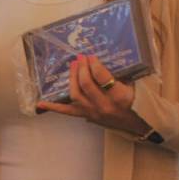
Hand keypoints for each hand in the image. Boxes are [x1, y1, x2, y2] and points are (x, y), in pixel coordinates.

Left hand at [36, 54, 150, 135]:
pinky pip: (68, 112)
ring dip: (72, 78)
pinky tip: (41, 103)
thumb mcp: (133, 85)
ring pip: (76, 95)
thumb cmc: (137, 101)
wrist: (138, 124)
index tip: (91, 56)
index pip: (102, 77)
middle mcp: (105, 106)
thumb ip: (119, 73)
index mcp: (119, 97)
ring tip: (73, 66)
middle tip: (80, 58)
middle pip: (86, 85)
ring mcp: (94, 113)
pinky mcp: (87, 116)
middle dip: (81, 69)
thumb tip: (100, 59)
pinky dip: (54, 106)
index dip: (94, 64)